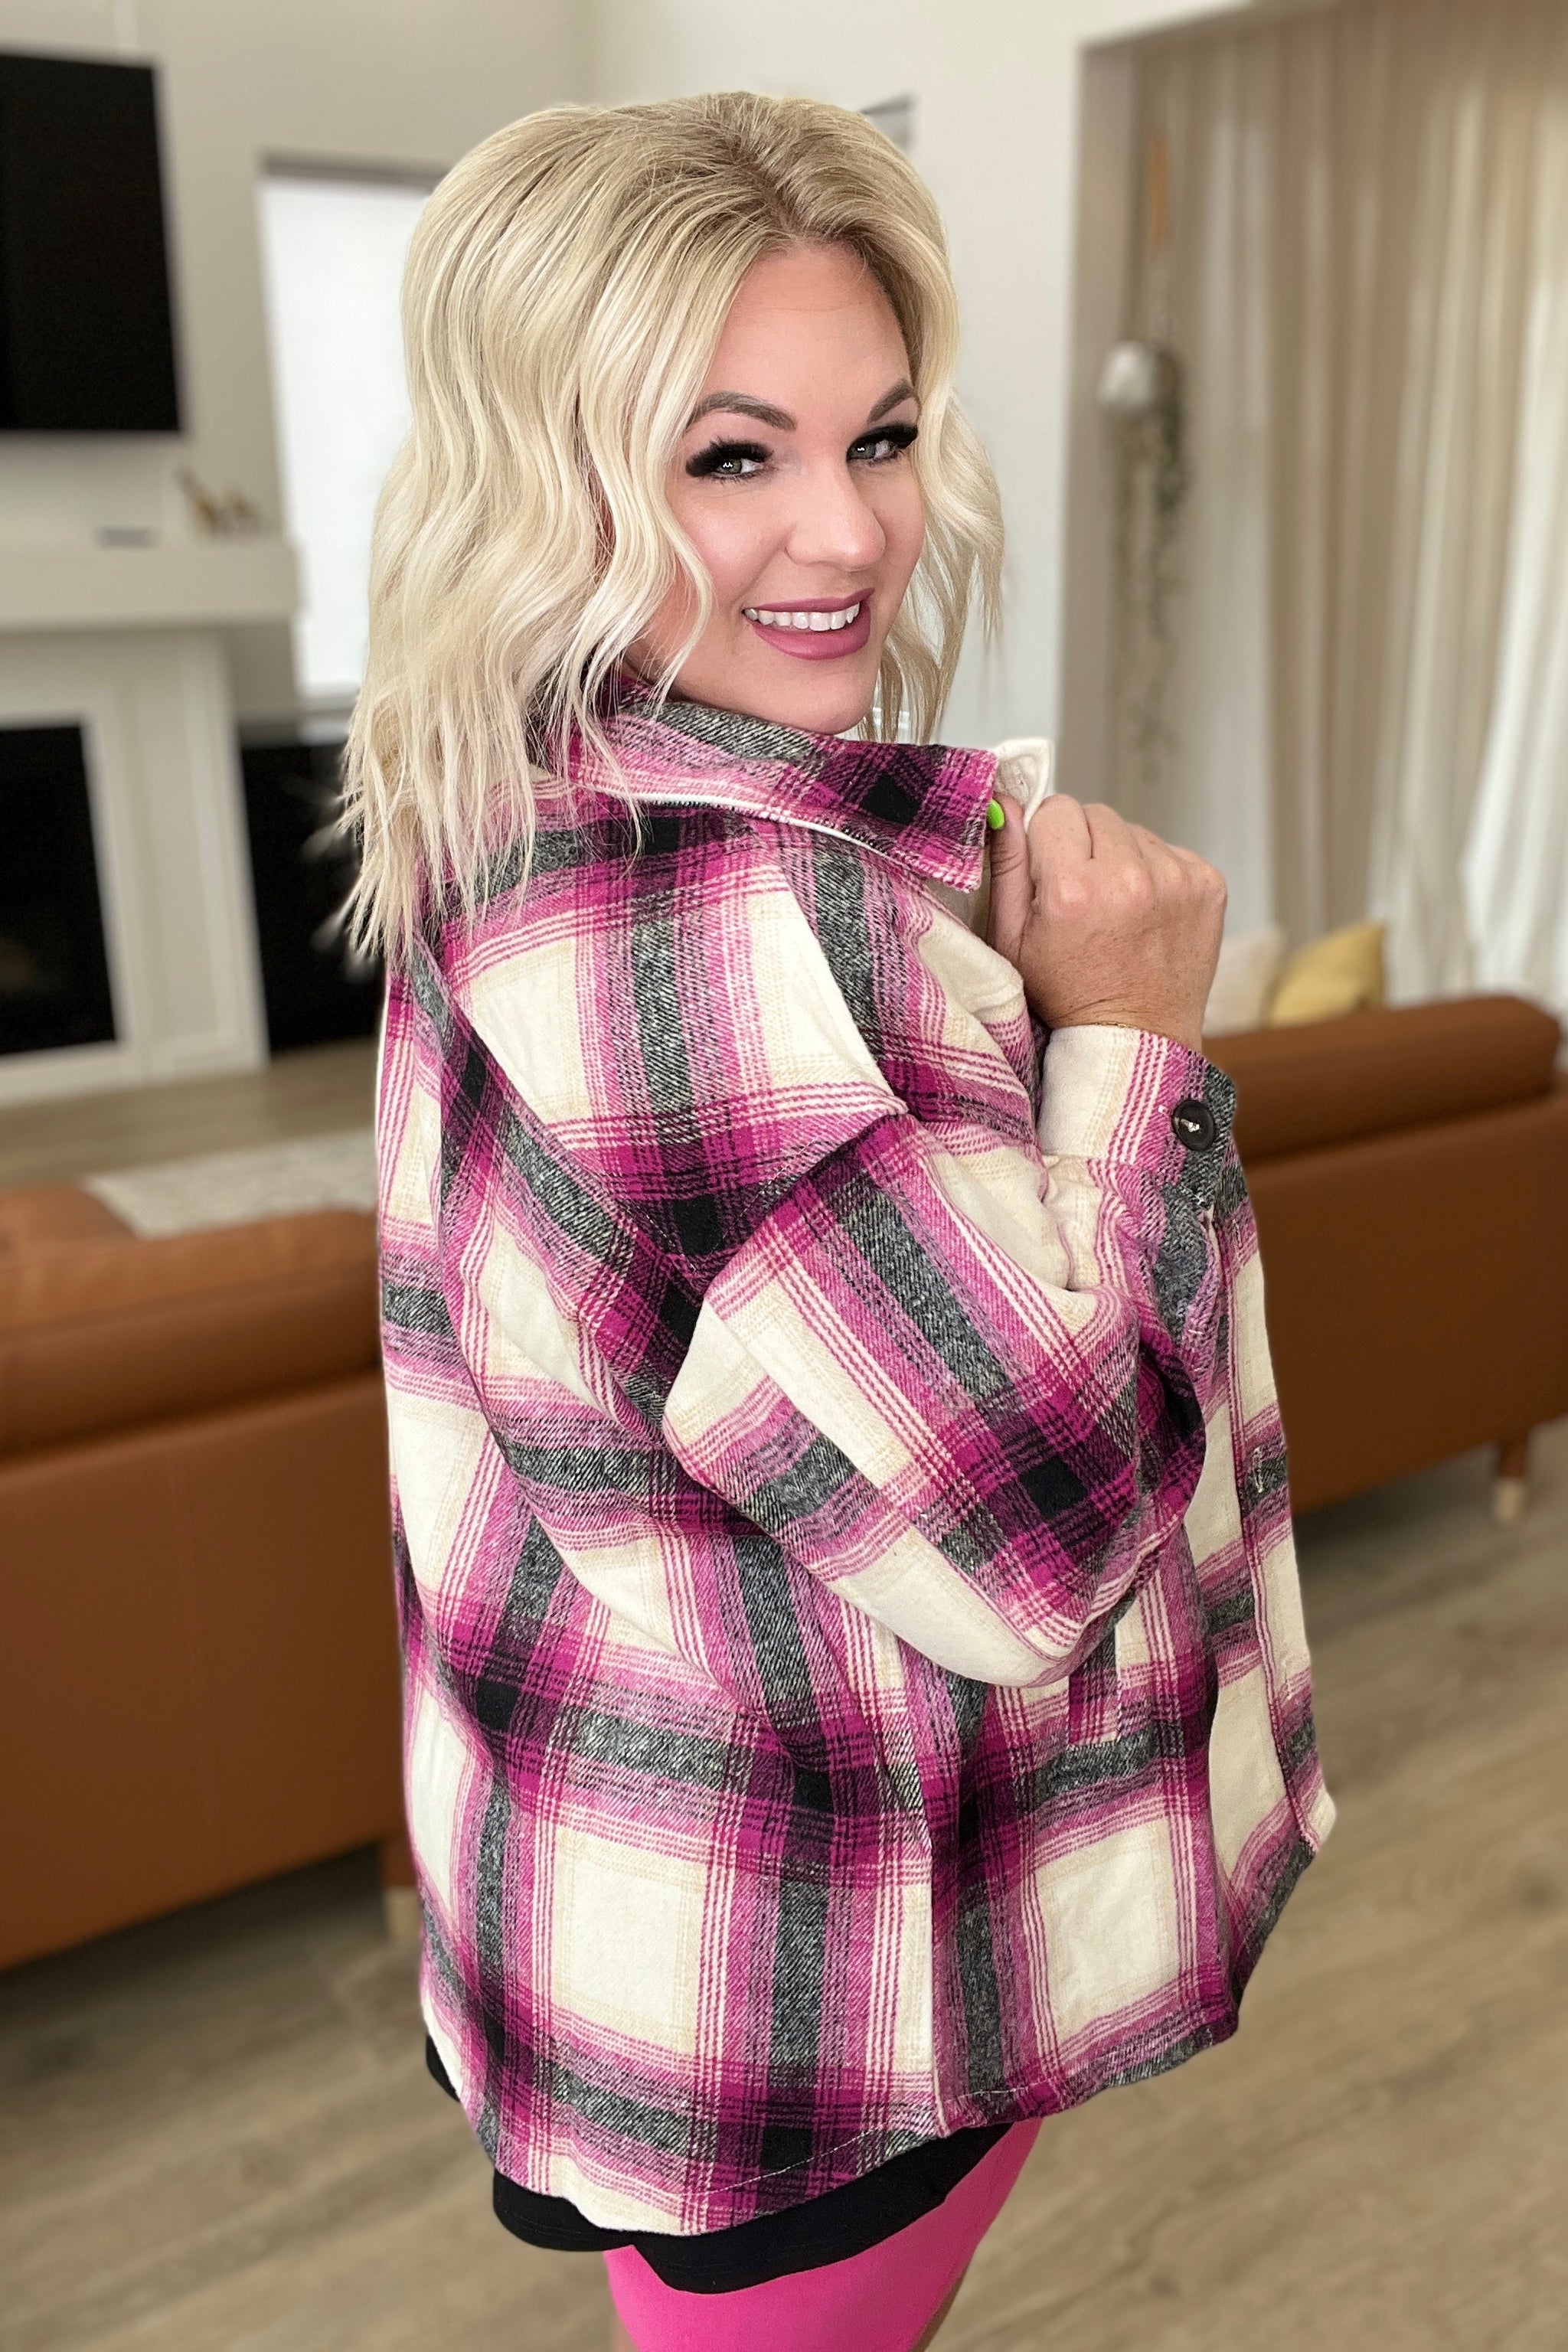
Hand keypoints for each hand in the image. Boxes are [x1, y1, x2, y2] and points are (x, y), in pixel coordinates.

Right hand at [986, 795, 1225, 1052]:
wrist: (1136, 1038)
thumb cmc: (1067, 995)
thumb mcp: (1012, 939)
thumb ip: (1005, 864)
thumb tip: (1005, 801)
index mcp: (1074, 890)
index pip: (1055, 809)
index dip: (1048, 842)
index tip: (1052, 878)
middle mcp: (1130, 878)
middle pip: (1097, 813)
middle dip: (1085, 846)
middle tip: (1085, 898)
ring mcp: (1176, 879)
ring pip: (1134, 831)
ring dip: (1123, 859)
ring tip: (1118, 910)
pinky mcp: (1208, 884)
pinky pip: (1171, 850)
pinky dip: (1157, 874)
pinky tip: (1146, 914)